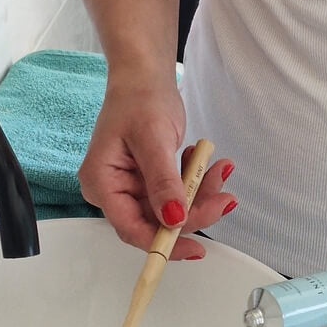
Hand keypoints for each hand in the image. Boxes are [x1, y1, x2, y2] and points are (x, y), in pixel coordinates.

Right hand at [78, 77, 236, 259]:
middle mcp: (112, 192)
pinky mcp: (147, 183)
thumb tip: (174, 220)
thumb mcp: (153, 139)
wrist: (144, 77)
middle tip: (225, 197)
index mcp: (102, 184)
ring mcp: (130, 188)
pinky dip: (194, 184)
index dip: (163, 243)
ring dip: (199, 195)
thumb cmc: (140, 100)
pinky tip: (202, 161)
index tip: (196, 248)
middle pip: (154, 222)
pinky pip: (175, 196)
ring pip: (170, 211)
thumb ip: (163, 182)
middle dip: (192, 212)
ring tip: (219, 169)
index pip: (131, 228)